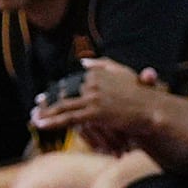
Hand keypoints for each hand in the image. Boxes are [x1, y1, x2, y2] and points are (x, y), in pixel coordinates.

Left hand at [31, 57, 160, 135]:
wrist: (152, 110)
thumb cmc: (141, 94)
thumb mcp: (123, 72)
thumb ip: (103, 65)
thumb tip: (83, 62)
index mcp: (97, 74)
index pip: (70, 82)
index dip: (57, 90)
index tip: (47, 96)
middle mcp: (93, 83)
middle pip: (64, 93)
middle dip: (48, 101)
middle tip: (36, 106)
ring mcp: (93, 97)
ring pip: (63, 106)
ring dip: (46, 113)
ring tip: (34, 117)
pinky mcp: (95, 112)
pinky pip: (69, 118)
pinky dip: (53, 122)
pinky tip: (41, 125)